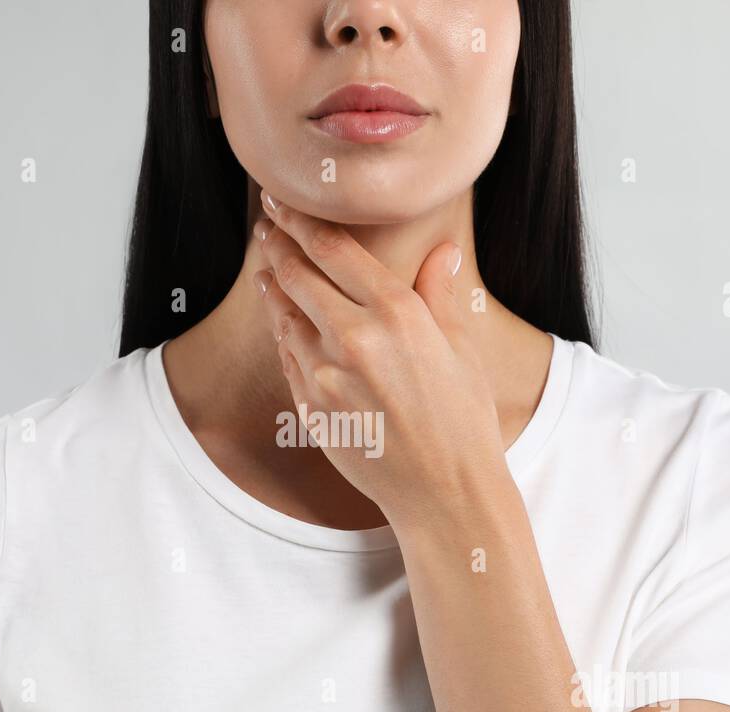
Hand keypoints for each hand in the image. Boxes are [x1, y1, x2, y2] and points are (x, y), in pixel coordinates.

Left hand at [252, 188, 509, 530]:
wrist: (445, 491)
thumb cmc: (464, 421)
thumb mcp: (462, 349)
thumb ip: (440, 295)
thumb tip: (443, 252)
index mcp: (398, 314)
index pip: (334, 251)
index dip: (301, 221)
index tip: (283, 202)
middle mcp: (356, 338)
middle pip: (299, 276)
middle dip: (277, 244)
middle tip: (265, 224)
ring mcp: (326, 376)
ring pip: (285, 317)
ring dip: (272, 288)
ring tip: (265, 269)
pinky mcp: (311, 408)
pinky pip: (288, 359)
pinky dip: (282, 333)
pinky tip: (282, 322)